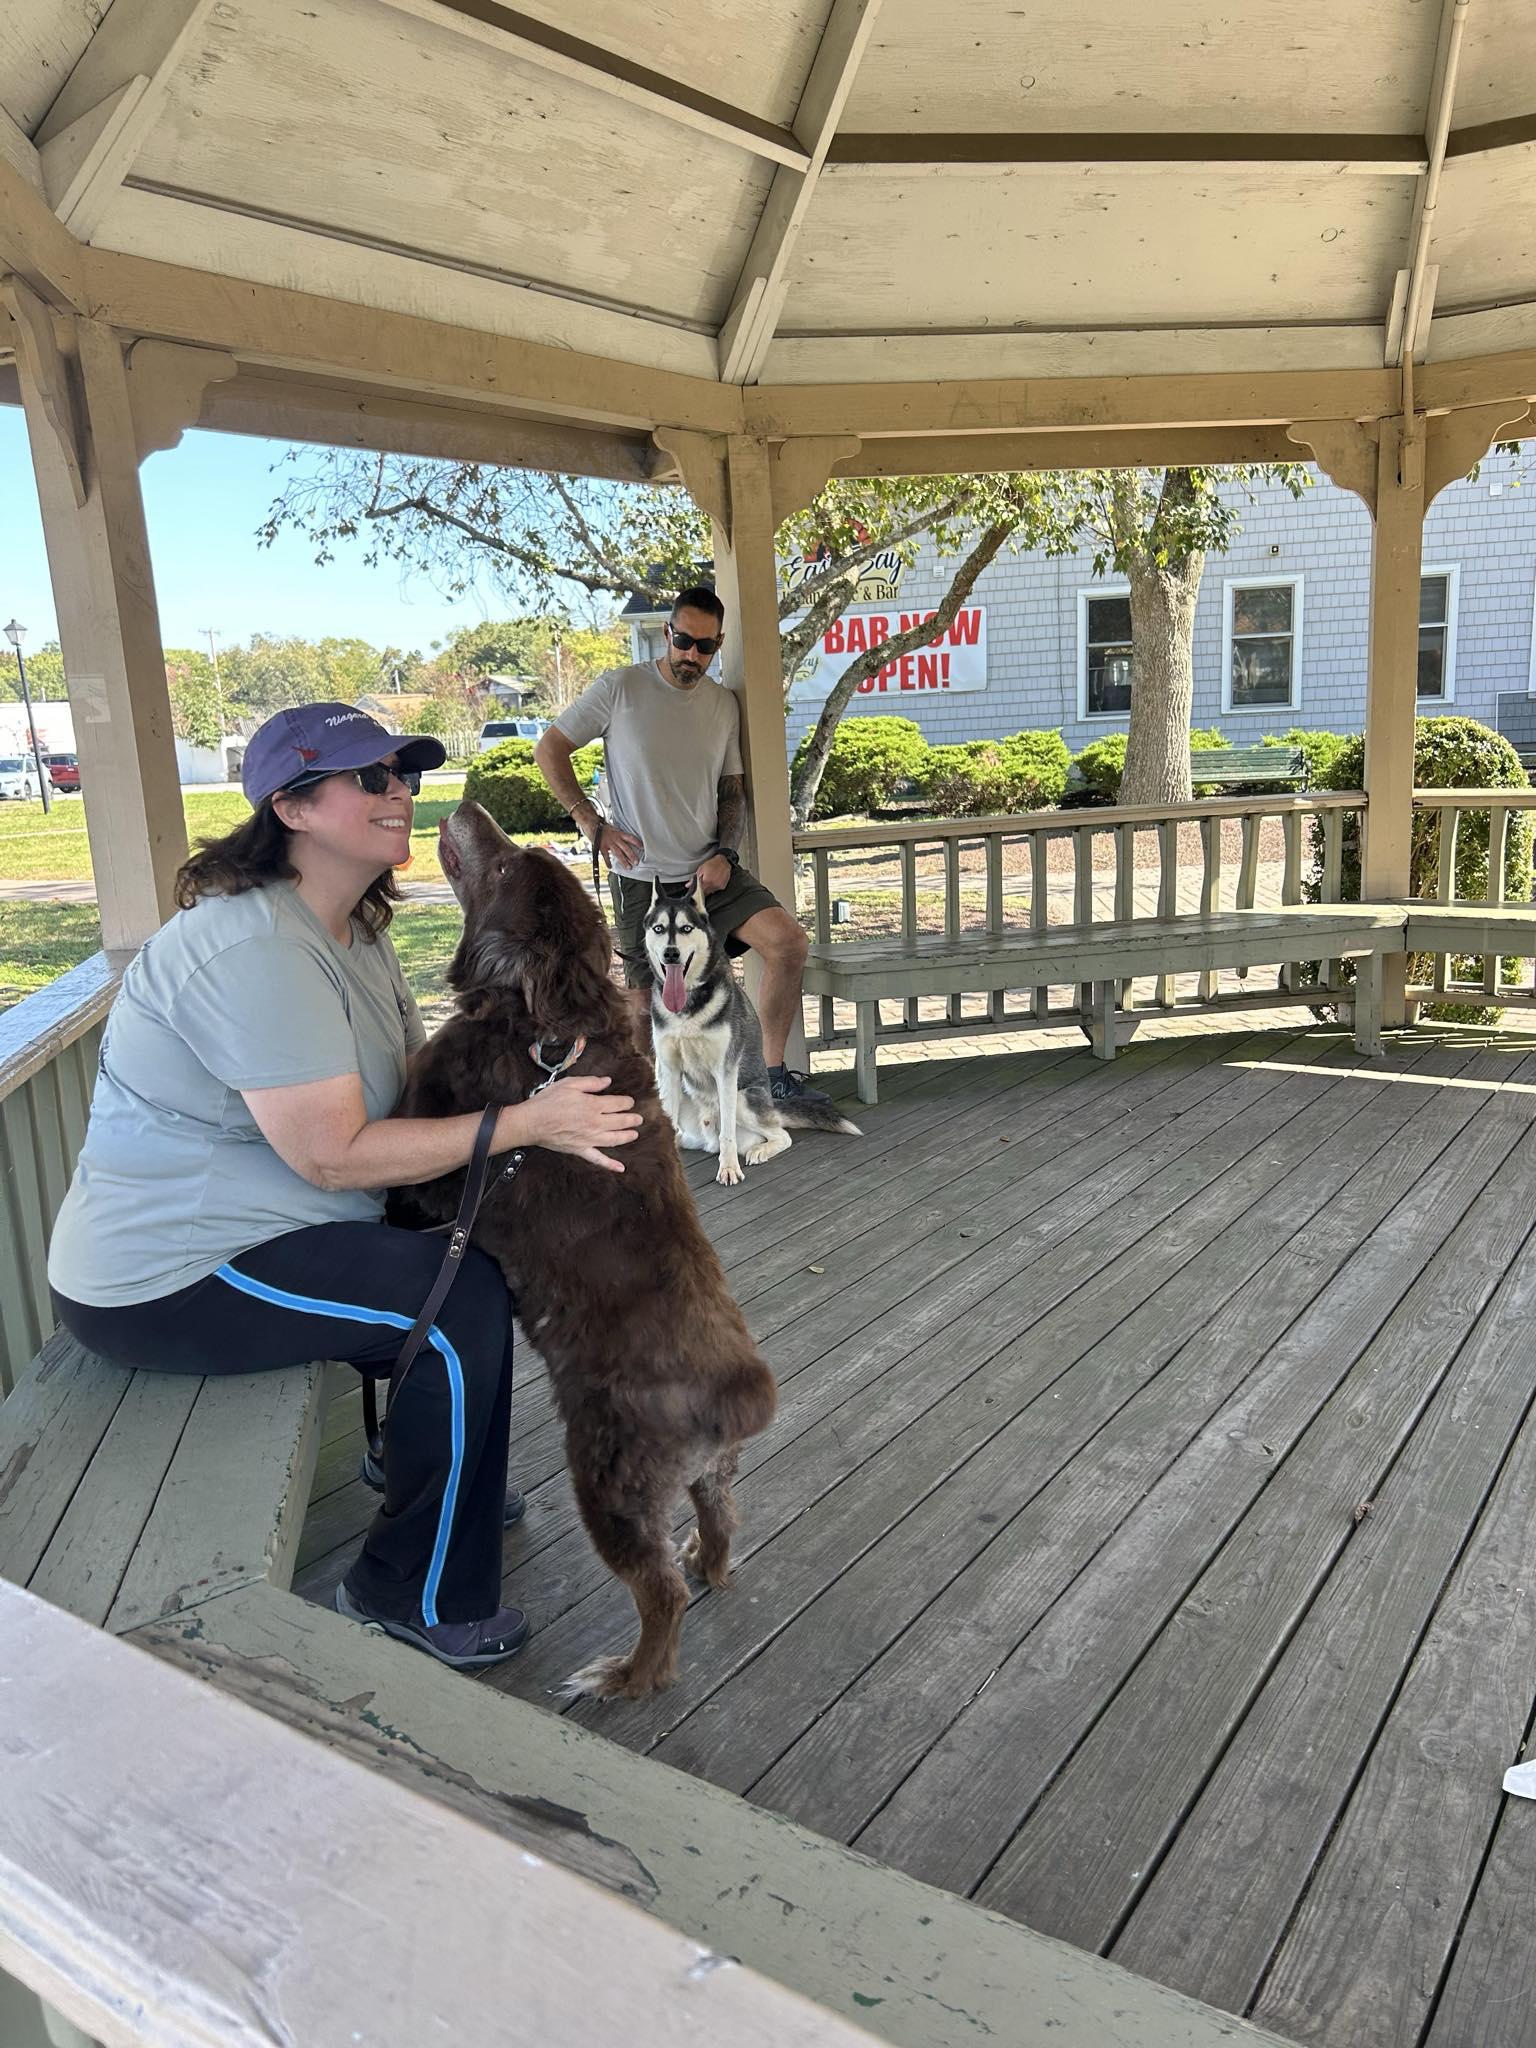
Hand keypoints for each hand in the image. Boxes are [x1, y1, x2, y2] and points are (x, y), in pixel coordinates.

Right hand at [503, 1074, 641, 1172]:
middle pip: (620, 1121)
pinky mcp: (580, 1150)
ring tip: (634, 1134)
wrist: (531, 1122)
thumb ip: (591, 1083)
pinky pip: (598, 1159)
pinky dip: (610, 1164)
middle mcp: (595, 1123)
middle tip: (638, 1119)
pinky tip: (620, 1168)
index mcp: (593, 1105)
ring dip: (627, 1137)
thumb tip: (607, 1081)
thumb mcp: (569, 1084)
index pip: (617, 1103)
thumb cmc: (548, 1101)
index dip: (626, 1102)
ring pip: (614, 1139)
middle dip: (631, 1119)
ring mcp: (589, 1139)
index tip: (629, 1101)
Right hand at [595, 822, 643, 872]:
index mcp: (618, 833)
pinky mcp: (601, 846)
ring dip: (624, 861)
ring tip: (628, 867)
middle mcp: (615, 838)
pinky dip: (608, 862)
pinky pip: (605, 856)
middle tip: (636, 862)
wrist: (591, 822)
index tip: (642, 847)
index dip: (637, 842)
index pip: (630, 837)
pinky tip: (610, 867)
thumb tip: (623, 840)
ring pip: (618, 853)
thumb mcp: (612, 828)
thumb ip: (617, 835)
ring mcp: (608, 842)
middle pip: (626, 848)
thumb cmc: (601, 826)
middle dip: (632, 856)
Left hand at [694, 853, 732, 895]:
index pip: (699, 892)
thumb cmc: (712, 864)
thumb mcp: (701, 869)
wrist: (723, 862)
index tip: (696, 892)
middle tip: (703, 884)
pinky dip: (714, 887)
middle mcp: (713, 885)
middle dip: (702, 890)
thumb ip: (694, 879)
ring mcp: (718, 886)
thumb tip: (688, 885)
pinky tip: (714, 881)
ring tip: (709, 881)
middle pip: (705, 893)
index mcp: (707, 881)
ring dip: (708, 888)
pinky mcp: (722, 886)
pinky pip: (716, 890)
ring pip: (711, 892)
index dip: (697, 892)